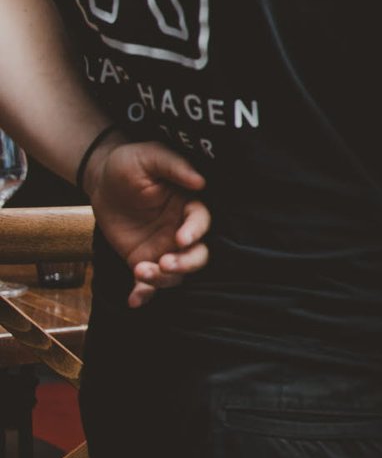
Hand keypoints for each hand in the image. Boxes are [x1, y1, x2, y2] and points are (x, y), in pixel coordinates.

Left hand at [81, 138, 209, 308]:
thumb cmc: (129, 163)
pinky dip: (144, 295)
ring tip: (141, 272)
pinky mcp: (143, 260)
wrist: (102, 181)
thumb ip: (174, 166)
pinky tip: (134, 301)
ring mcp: (164, 249)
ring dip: (163, 278)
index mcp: (189, 206)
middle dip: (186, 263)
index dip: (195, 231)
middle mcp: (182, 231)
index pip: (202, 222)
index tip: (180, 238)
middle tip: (165, 262)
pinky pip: (148, 284)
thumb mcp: (149, 156)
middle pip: (198, 255)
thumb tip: (200, 181)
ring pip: (176, 273)